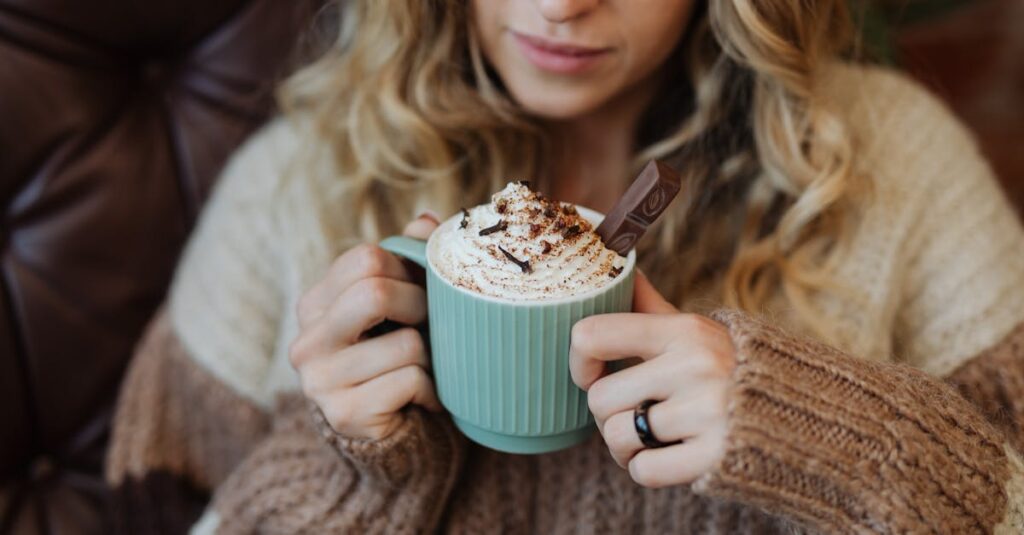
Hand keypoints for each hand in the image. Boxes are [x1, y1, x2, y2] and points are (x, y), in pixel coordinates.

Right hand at [289, 213, 442, 440]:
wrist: (388, 430)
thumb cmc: (394, 356)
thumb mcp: (398, 304)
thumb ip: (408, 259)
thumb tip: (426, 221)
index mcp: (315, 304)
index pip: (366, 257)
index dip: (407, 269)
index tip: (421, 289)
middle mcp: (307, 341)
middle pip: (376, 293)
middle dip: (420, 306)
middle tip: (430, 324)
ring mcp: (320, 381)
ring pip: (406, 344)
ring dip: (430, 357)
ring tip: (424, 367)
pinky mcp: (345, 414)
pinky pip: (411, 381)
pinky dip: (430, 389)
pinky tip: (421, 396)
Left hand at [569, 272, 735, 487]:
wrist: (810, 417)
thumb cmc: (735, 371)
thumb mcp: (700, 332)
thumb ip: (653, 308)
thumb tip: (622, 271)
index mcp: (683, 330)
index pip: (593, 335)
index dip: (579, 361)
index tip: (591, 374)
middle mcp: (693, 366)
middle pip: (599, 399)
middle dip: (609, 415)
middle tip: (635, 415)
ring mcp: (706, 412)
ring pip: (617, 437)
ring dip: (625, 448)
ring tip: (651, 440)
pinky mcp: (714, 456)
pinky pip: (643, 471)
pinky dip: (647, 470)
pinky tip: (670, 458)